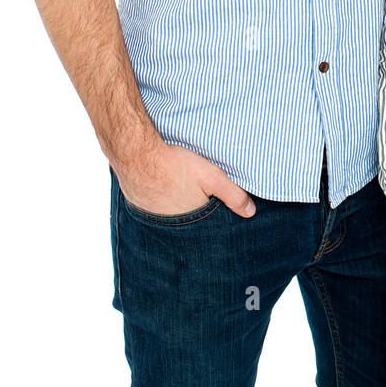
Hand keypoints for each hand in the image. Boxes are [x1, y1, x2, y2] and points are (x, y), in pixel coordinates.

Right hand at [113, 142, 256, 217]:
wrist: (134, 153)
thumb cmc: (173, 164)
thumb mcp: (211, 177)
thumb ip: (233, 195)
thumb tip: (250, 212)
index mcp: (189, 224)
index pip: (206, 232)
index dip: (212, 223)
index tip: (216, 216)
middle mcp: (169, 228)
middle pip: (189, 224)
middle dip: (196, 215)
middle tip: (197, 198)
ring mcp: (151, 219)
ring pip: (171, 218)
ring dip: (177, 209)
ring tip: (181, 190)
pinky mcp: (138, 208)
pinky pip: (155, 209)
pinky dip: (162, 202)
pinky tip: (164, 188)